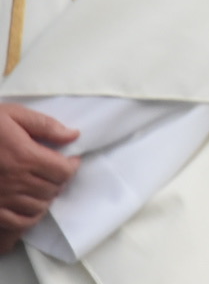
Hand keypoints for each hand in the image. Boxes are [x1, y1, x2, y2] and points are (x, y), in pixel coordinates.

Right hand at [0, 103, 78, 232]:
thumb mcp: (12, 115)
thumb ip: (44, 125)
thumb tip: (73, 136)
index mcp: (24, 156)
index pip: (63, 171)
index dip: (72, 166)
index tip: (70, 160)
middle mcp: (15, 180)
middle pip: (53, 189)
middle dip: (59, 180)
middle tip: (56, 172)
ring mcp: (1, 198)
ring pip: (38, 207)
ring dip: (46, 197)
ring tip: (44, 187)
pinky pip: (17, 222)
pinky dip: (29, 217)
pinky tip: (29, 205)